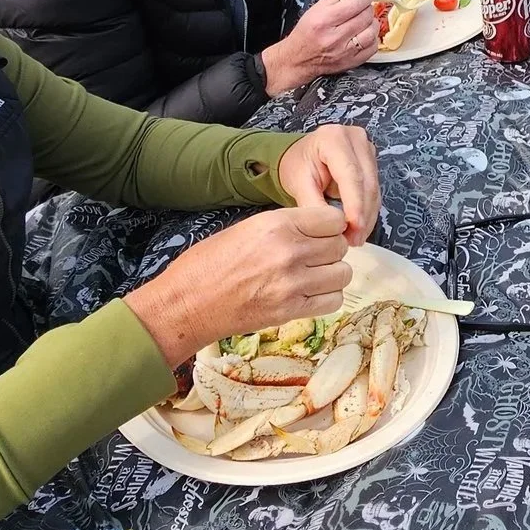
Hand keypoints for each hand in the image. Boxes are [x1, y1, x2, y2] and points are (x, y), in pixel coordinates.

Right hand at [124, 203, 351, 365]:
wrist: (187, 304)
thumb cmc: (208, 263)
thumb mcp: (247, 228)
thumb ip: (286, 226)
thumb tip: (317, 229)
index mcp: (277, 224)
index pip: (333, 218)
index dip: (329, 226)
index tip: (321, 233)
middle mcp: (290, 251)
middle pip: (340, 246)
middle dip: (330, 250)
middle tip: (314, 257)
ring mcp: (293, 283)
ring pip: (343, 274)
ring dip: (331, 275)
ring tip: (312, 276)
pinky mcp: (292, 311)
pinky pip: (333, 301)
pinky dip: (326, 298)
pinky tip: (309, 295)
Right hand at [260, 0, 378, 93]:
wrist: (299, 59)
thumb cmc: (307, 32)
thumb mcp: (317, 8)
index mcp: (324, 20)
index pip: (353, 4)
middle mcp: (334, 37)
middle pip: (364, 17)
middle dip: (368, 7)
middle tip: (364, 6)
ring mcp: (344, 52)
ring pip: (371, 32)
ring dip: (372, 22)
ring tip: (365, 20)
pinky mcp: (351, 62)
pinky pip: (372, 48)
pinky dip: (372, 38)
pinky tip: (365, 34)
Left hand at [276, 124, 381, 242]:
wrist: (301, 156)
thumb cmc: (297, 165)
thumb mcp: (299, 183)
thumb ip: (314, 203)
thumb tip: (333, 228)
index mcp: (334, 138)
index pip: (350, 174)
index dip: (355, 203)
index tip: (354, 227)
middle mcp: (355, 139)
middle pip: (366, 182)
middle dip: (362, 214)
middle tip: (353, 240)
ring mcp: (367, 149)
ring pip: (374, 188)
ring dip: (367, 216)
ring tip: (356, 238)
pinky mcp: (372, 161)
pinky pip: (374, 190)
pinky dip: (368, 211)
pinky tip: (360, 228)